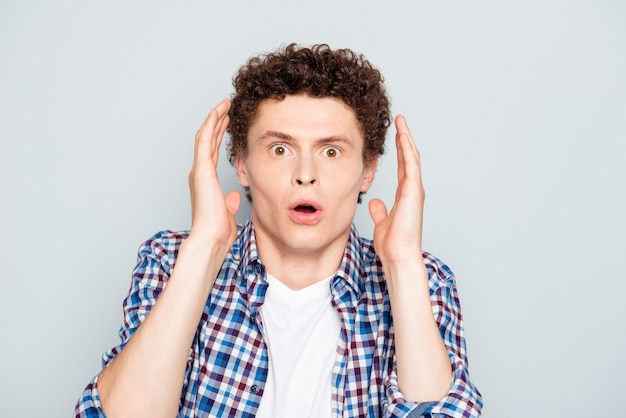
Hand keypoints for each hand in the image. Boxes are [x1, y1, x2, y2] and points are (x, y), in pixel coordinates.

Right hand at [188, 99, 240, 246]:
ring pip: (205, 136)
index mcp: (206, 181)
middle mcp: (200, 173)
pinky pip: (204, 141)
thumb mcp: (227, 212)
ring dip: (214, 118)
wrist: (211, 238)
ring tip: (224, 104)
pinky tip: (217, 112)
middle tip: (226, 107)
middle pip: (207, 140)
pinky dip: (210, 125)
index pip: (212, 152)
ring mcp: (199, 170)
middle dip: (217, 122)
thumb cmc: (218, 230)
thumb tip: (234, 197)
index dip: (218, 135)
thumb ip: (229, 202)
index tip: (226, 122)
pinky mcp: (201, 170)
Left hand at [368, 115, 424, 263]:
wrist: (399, 255)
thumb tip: (376, 202)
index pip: (404, 167)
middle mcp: (412, 190)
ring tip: (401, 122)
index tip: (396, 136)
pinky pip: (411, 165)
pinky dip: (408, 150)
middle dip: (405, 139)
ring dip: (406, 138)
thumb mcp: (382, 222)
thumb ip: (380, 210)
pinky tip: (403, 136)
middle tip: (400, 121)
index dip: (401, 151)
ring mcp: (415, 190)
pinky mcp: (413, 192)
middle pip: (409, 158)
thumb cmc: (393, 244)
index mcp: (405, 195)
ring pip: (412, 157)